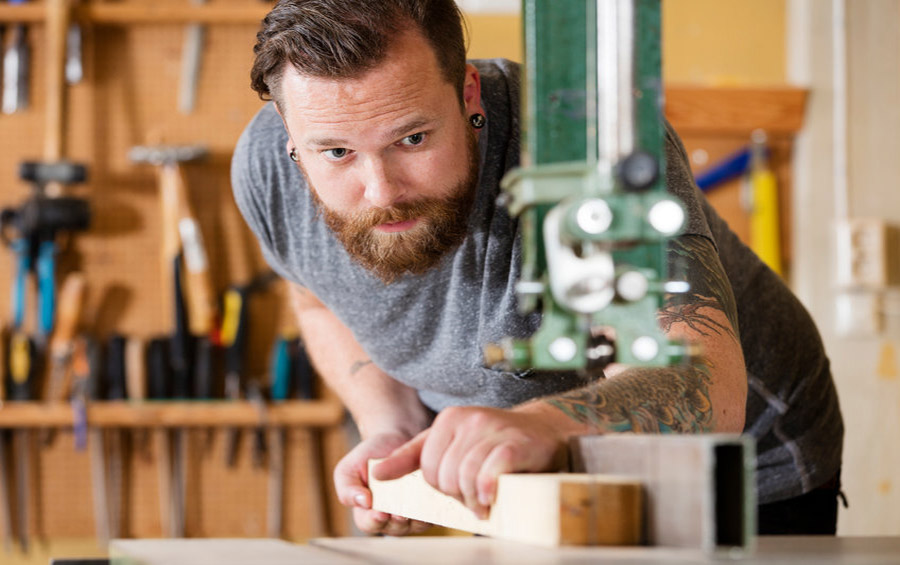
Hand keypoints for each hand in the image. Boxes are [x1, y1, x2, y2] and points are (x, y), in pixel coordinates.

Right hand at [333, 432, 432, 534]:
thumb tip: (362, 502)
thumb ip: (347, 487)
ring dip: (417, 519)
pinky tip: (434, 501)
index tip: (380, 512)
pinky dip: (435, 509)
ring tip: (418, 508)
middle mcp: (391, 519)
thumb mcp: (349, 468)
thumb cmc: (369, 455)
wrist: (395, 439)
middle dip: (397, 522)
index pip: (369, 524)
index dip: (374, 521)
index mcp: (368, 513)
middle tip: (400, 514)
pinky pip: (435, 513)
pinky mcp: (431, 507)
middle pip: (394, 528)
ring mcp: (412, 515)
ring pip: (416, 524)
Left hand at [372, 406, 567, 518]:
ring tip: (485, 500)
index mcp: (449, 419)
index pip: (427, 469)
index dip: (441, 488)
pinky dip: (488, 492)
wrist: (544, 430)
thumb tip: (377, 474)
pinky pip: (488, 475)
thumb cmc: (495, 443)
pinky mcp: (514, 445)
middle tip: (475, 497)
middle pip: (445, 477)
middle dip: (458, 496)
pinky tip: (493, 496)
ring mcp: (492, 430)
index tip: (458, 489)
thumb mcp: (452, 443)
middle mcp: (468, 420)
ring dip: (475, 500)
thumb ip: (413, 457)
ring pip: (465, 479)